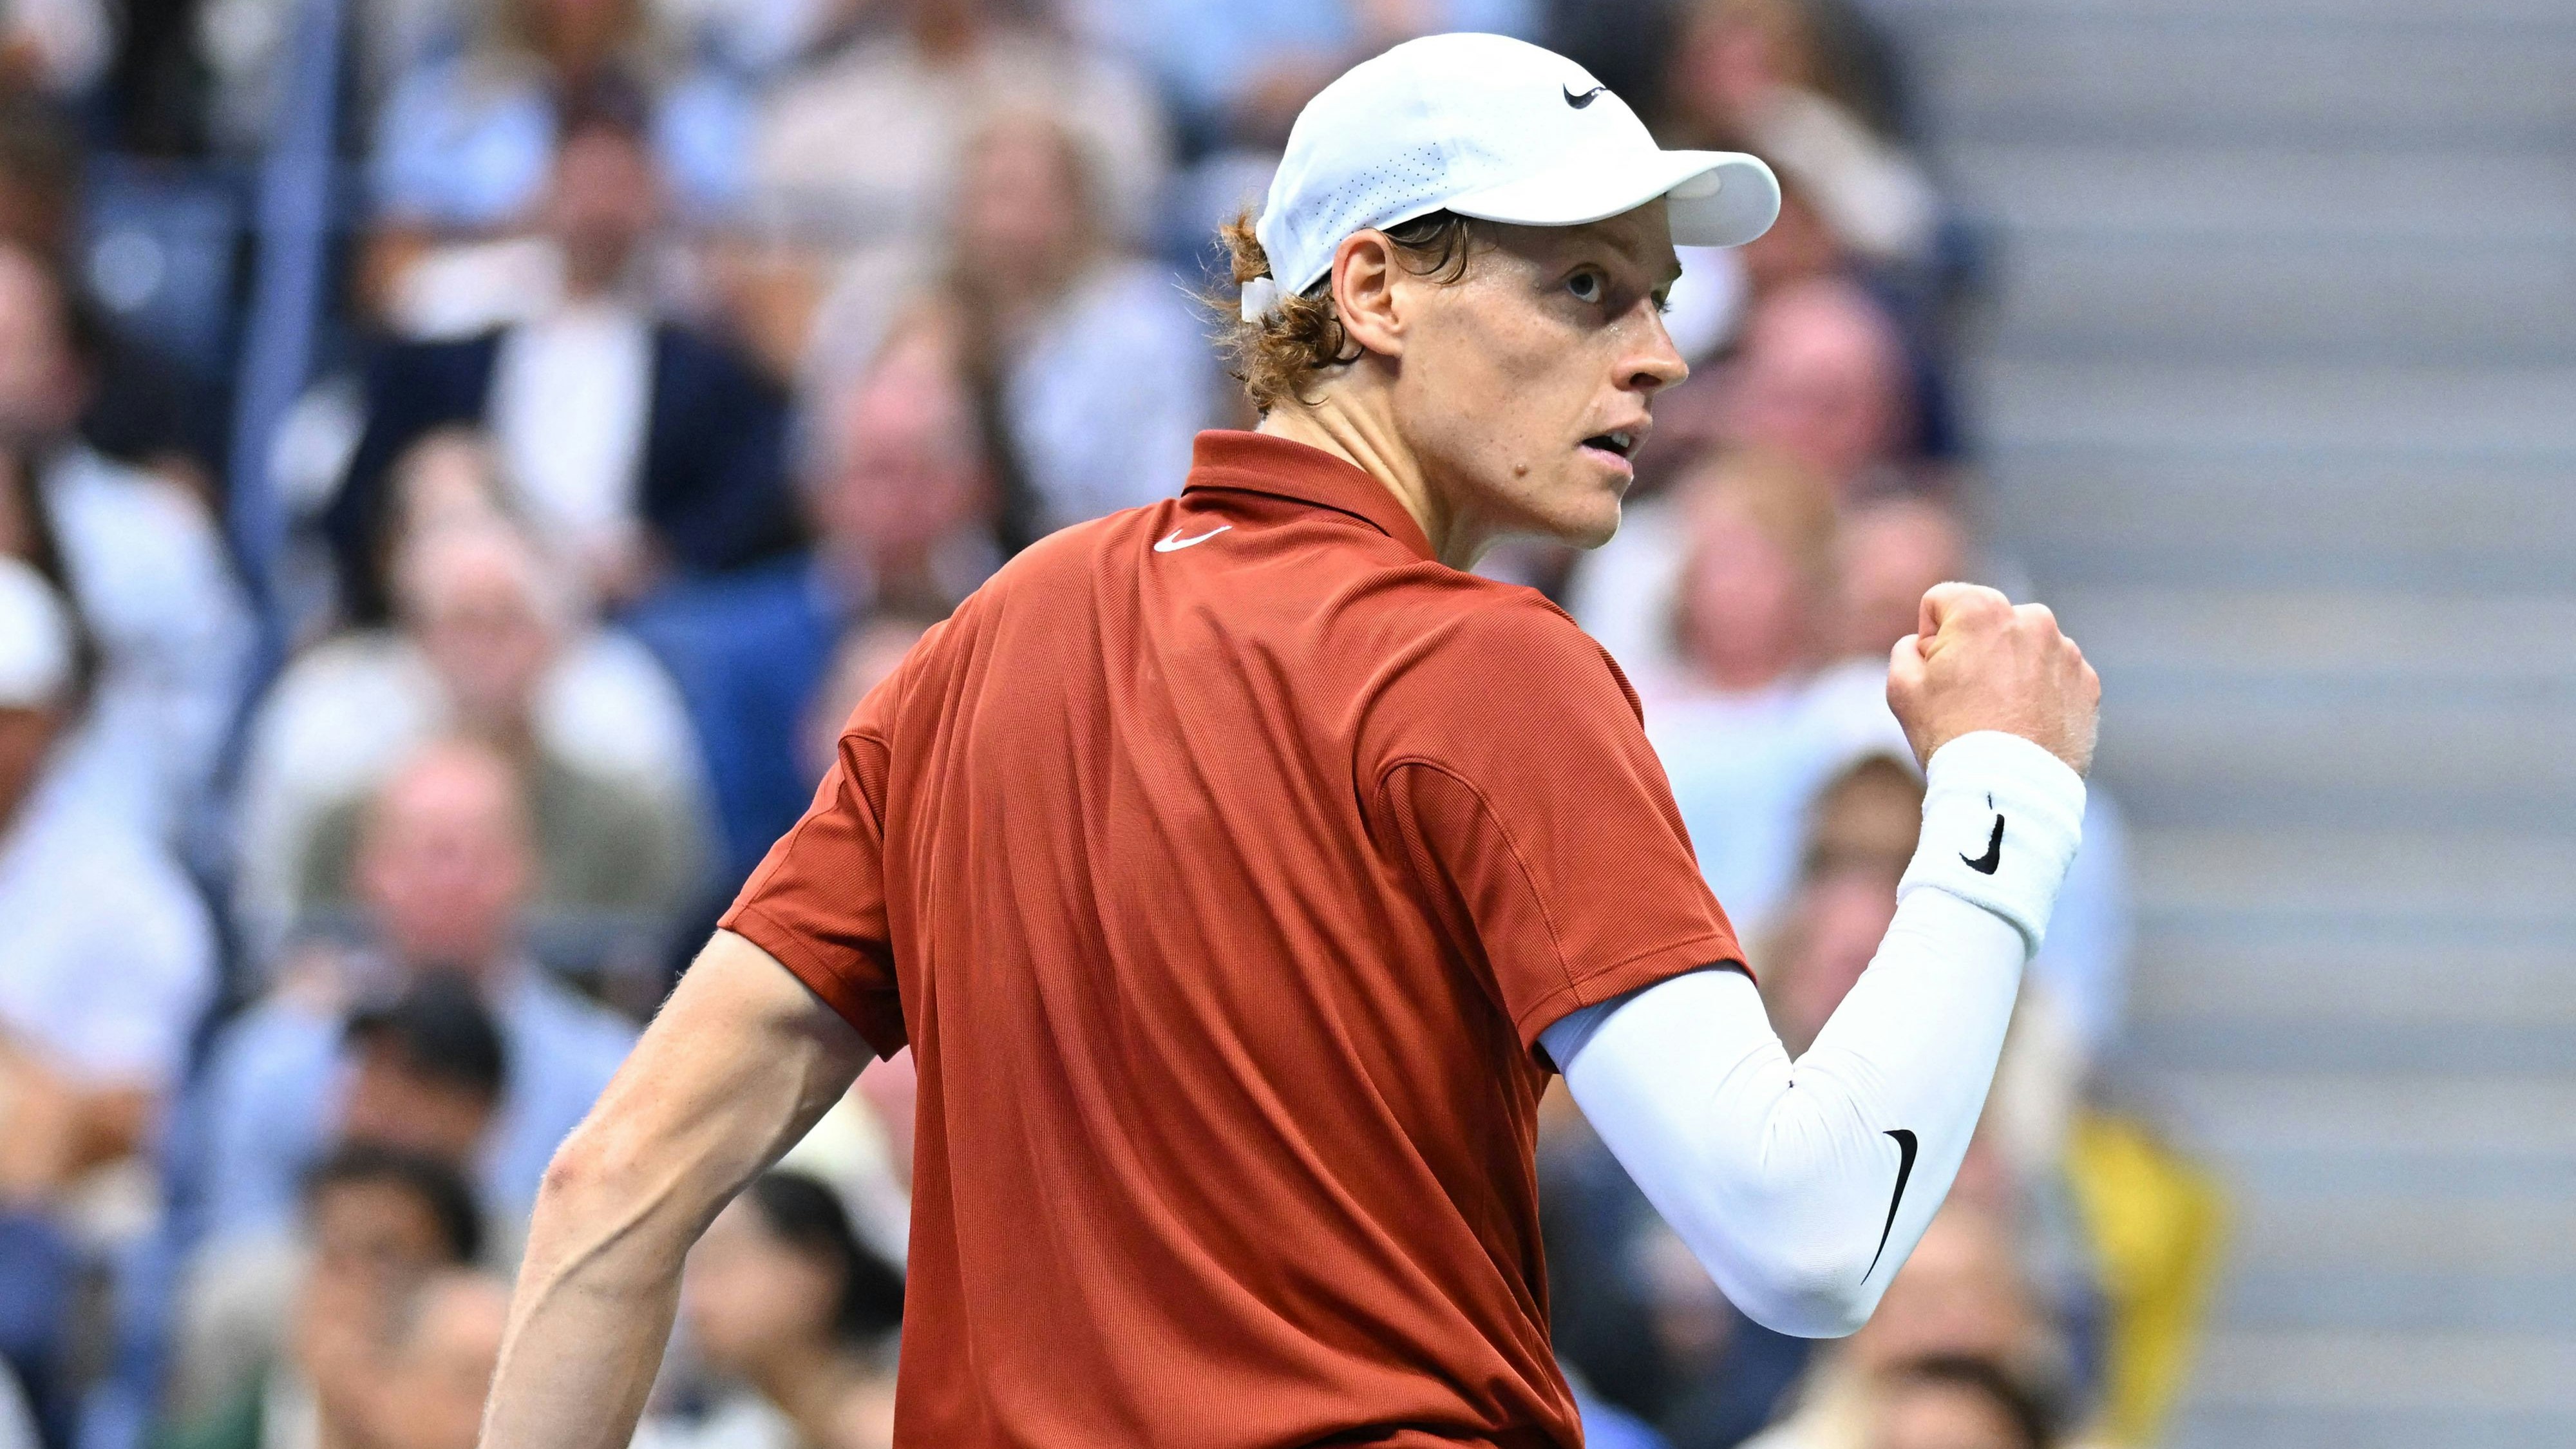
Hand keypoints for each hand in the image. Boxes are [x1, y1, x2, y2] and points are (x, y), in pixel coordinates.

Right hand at [1887, 583, 2099, 774]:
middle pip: (1988, 623)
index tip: (1937, 674)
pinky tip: (2025, 726)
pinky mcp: (2088, 683)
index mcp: (1983, 609)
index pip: (1942, 601)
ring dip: (2010, 670)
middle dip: (1975, 650)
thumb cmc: (1950, 736)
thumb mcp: (1902, 688)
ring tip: (1999, 717)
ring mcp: (2066, 652)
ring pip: (2024, 649)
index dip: (1929, 637)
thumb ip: (1906, 648)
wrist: (2011, 790)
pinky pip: (2054, 676)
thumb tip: (1924, 644)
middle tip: (1967, 699)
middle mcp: (2032, 619)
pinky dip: (2040, 693)